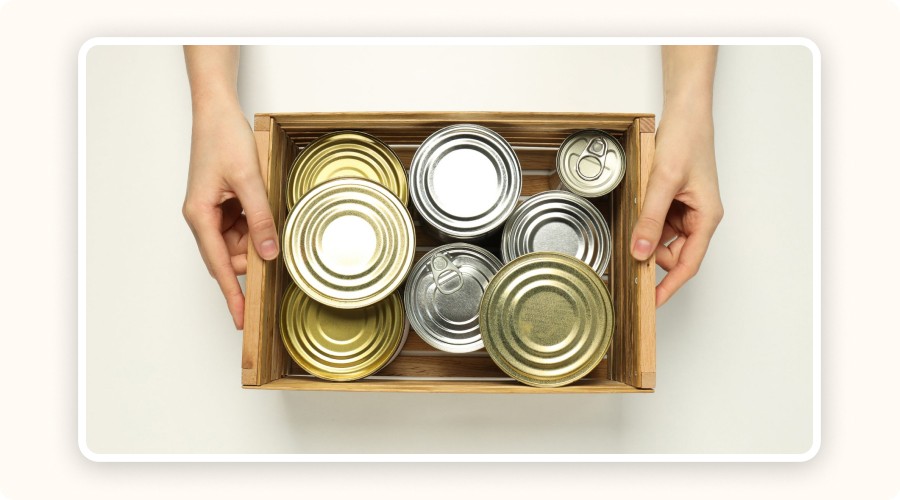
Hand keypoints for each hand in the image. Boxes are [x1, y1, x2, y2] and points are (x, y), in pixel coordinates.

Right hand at [182, 100, 278, 328]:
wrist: (216, 112)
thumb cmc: (222, 139)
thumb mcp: (249, 180)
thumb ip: (260, 218)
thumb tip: (268, 253)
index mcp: (200, 216)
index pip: (218, 266)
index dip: (233, 295)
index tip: (242, 320)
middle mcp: (203, 218)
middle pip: (232, 255)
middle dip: (254, 254)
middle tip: (276, 242)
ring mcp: (214, 212)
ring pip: (240, 242)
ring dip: (258, 234)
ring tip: (266, 205)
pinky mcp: (225, 204)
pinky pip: (244, 225)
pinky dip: (257, 222)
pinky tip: (263, 203)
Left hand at [630, 104, 723, 306]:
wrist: (686, 114)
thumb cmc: (687, 142)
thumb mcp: (663, 182)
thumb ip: (650, 219)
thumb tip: (639, 252)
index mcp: (706, 218)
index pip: (687, 265)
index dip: (669, 286)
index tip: (652, 303)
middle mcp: (699, 218)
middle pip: (672, 254)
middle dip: (650, 255)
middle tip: (625, 257)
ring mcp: (686, 210)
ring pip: (662, 238)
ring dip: (645, 235)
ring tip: (633, 216)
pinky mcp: (674, 201)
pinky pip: (657, 222)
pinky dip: (645, 221)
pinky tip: (636, 208)